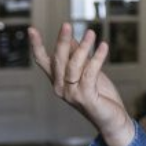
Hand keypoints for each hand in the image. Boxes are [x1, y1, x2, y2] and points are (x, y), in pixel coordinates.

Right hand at [29, 23, 133, 145]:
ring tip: (92, 33)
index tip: (32, 30)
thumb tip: (73, 40)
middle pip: (58, 60)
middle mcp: (60, 88)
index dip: (37, 46)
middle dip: (62, 41)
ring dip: (83, 47)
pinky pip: (90, 72)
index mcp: (58, 81)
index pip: (43, 61)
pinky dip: (97, 58)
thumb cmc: (102, 96)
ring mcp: (71, 94)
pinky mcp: (85, 97)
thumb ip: (80, 58)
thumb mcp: (89, 73)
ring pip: (73, 65)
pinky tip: (104, 46)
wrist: (113, 120)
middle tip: (67, 25)